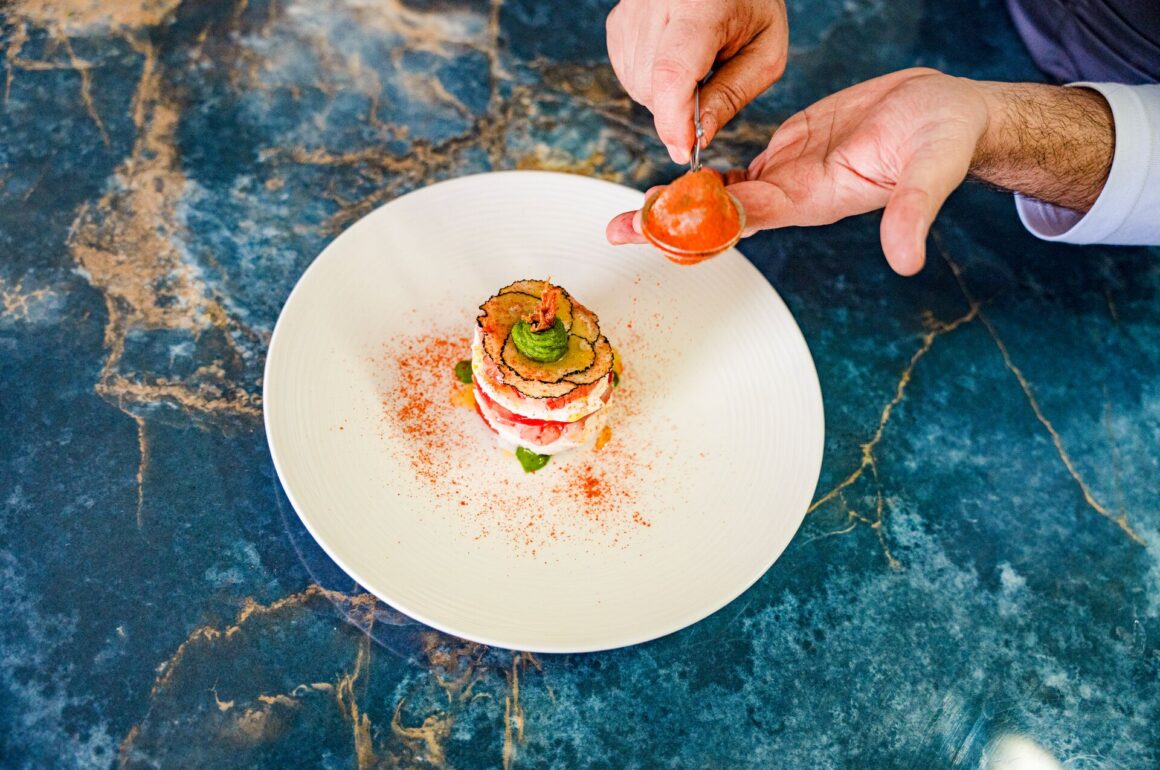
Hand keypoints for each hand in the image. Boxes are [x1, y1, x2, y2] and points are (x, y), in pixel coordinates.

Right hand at [606, 0, 787, 163]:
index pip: (672, 71)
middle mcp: (656, 0)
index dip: (674, 121)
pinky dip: (651, 83)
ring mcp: (632, 8)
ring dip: (665, 96)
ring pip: (636, 85)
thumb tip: (696, 140)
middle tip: (709, 90)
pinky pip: (627, 74)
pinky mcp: (618, 20)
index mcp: (700, 4)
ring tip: (696, 68)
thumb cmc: (752, 9)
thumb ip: (731, 96)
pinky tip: (675, 61)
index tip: (685, 151)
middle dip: (678, 109)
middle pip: (651, 86)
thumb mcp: (764, 52)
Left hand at [609, 68, 990, 274]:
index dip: (699, 224)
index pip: (745, 216)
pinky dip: (710, 172)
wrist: (952, 114)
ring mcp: (790, 173)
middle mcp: (794, 194)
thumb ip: (912, 213)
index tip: (656, 228)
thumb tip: (907, 261)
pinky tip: (680, 174)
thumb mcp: (932, 169)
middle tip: (615, 229)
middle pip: (718, 214)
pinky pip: (741, 169)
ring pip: (722, 194)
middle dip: (668, 224)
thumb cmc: (946, 138)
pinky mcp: (793, 148)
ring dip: (680, 201)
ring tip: (632, 208)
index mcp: (815, 200)